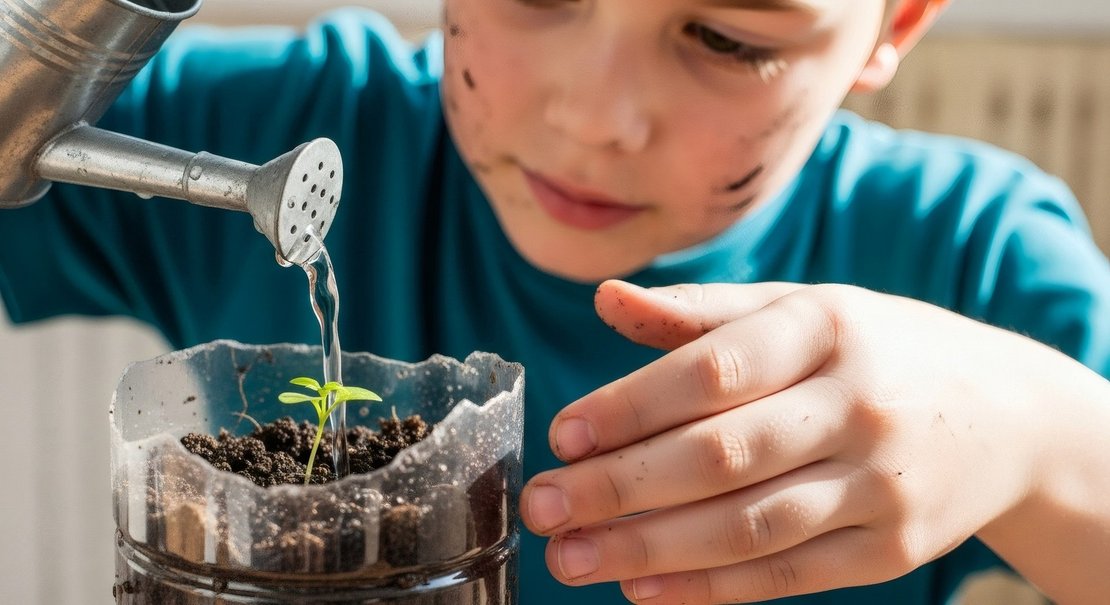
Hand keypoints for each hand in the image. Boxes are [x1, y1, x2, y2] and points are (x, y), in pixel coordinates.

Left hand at [521, 280, 1098, 603]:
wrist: (1009, 415)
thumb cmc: (877, 350)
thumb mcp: (804, 308)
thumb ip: (701, 312)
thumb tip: (605, 300)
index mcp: (825, 328)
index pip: (712, 370)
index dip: (631, 406)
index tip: (564, 435)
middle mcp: (855, 405)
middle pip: (720, 455)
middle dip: (620, 487)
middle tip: (544, 505)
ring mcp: (879, 483)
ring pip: (747, 525)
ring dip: (649, 548)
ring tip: (572, 558)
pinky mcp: (890, 549)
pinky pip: (787, 574)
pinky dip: (710, 588)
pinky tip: (643, 589)